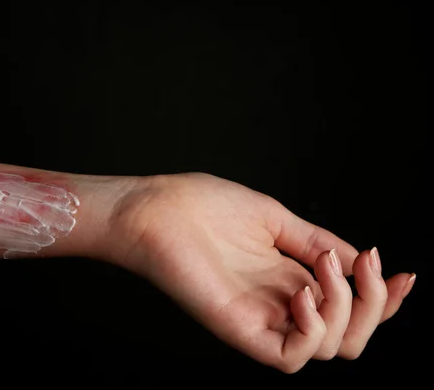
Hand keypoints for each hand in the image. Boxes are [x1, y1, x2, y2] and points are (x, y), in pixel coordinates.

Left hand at [106, 173, 415, 372]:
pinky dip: (312, 330)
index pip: (348, 309)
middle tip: (362, 263)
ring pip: (329, 348)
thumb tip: (360, 255)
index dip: (383, 300)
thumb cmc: (205, 206)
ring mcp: (259, 319)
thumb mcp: (274, 219)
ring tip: (323, 267)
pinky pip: (290, 355)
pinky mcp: (237, 329)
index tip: (404, 274)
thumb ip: (315, 242)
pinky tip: (303, 292)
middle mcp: (279, 305)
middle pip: (349, 337)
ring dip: (345, 307)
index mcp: (288, 280)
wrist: (157, 207)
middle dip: (373, 305)